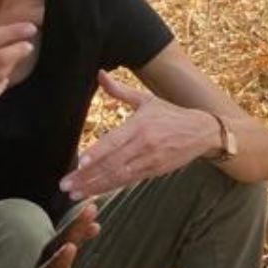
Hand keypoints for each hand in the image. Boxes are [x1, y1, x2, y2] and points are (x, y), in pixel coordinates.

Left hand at [60, 71, 221, 197]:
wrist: (202, 132)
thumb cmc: (171, 114)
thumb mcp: (146, 99)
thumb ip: (119, 90)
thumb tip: (100, 74)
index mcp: (140, 125)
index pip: (115, 140)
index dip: (97, 152)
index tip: (80, 162)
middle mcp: (144, 144)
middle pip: (112, 163)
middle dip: (87, 176)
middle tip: (66, 185)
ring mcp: (149, 160)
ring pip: (118, 176)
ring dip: (95, 187)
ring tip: (75, 193)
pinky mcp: (154, 171)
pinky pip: (128, 181)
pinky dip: (111, 188)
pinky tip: (95, 193)